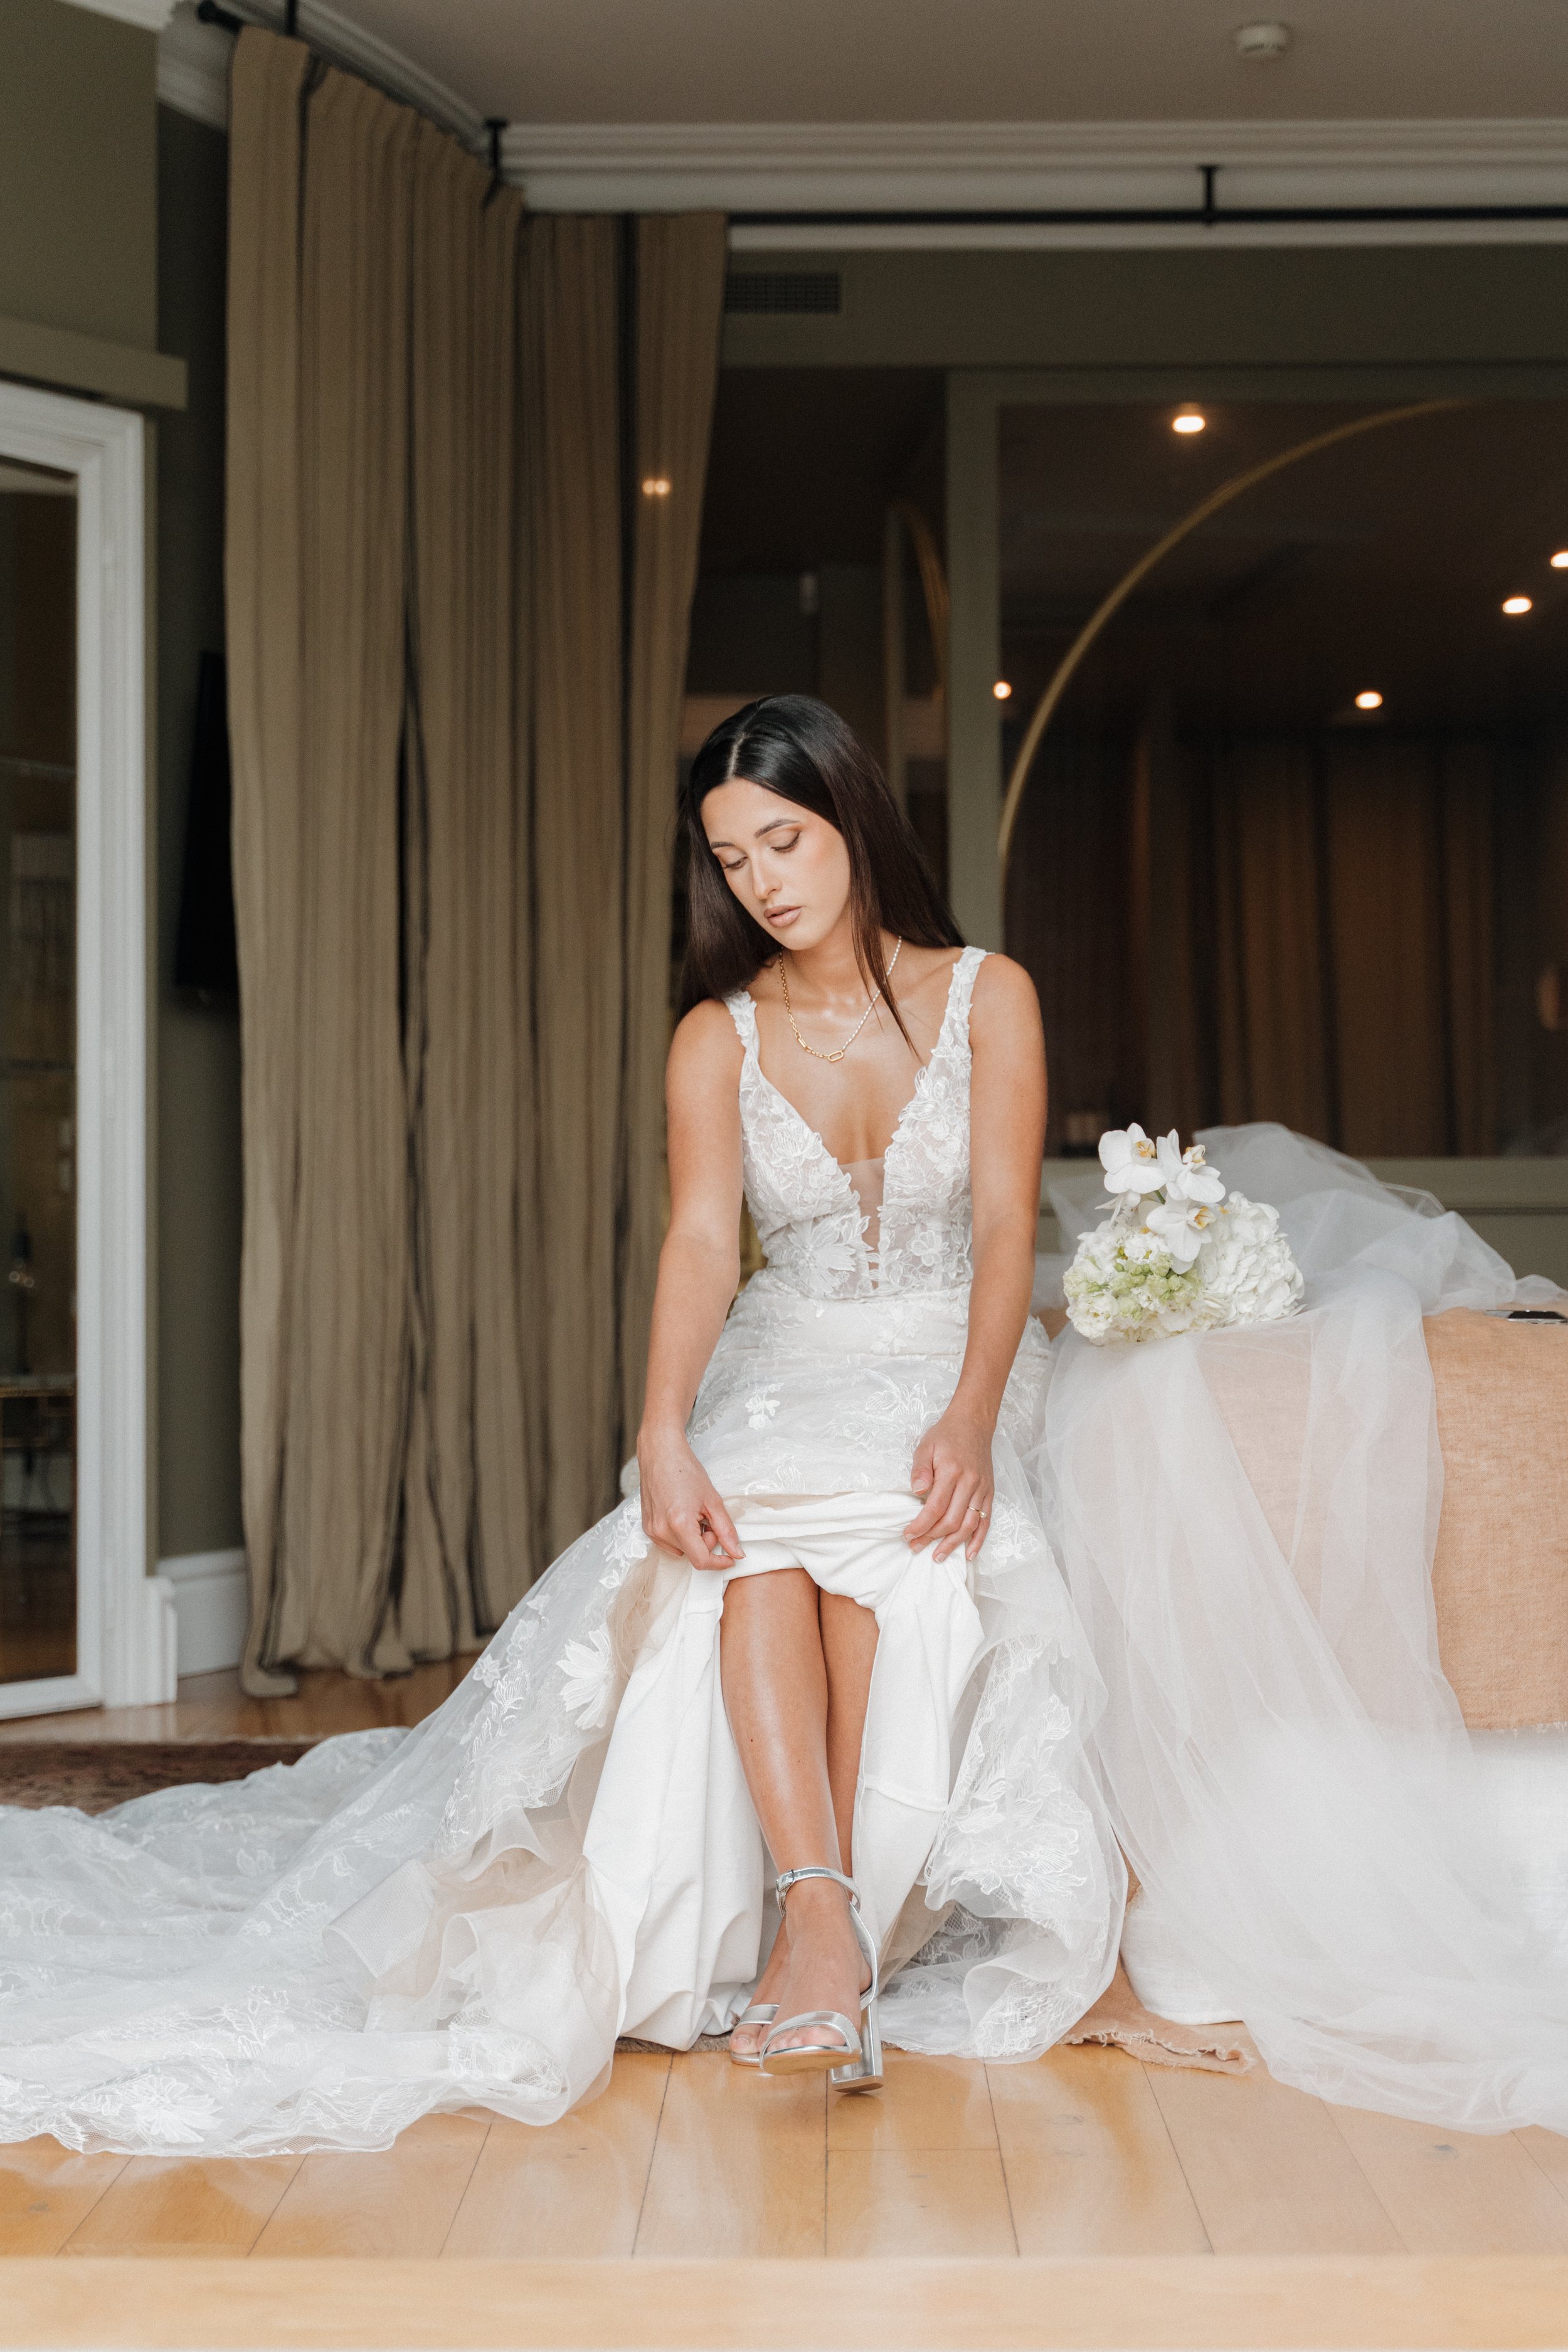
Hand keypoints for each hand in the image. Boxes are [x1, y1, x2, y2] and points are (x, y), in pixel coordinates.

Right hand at [636, 1427, 744, 1572]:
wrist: (660, 1453)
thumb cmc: (686, 1471)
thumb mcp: (713, 1500)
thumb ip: (726, 1530)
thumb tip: (737, 1552)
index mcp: (679, 1525)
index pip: (701, 1560)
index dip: (719, 1562)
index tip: (730, 1558)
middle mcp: (661, 1531)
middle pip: (692, 1554)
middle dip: (706, 1541)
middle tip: (707, 1519)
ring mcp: (651, 1530)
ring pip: (681, 1550)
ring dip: (693, 1540)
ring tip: (693, 1514)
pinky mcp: (647, 1527)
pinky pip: (669, 1543)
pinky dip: (680, 1535)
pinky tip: (681, 1515)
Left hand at [904, 1405, 994, 1562]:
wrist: (973, 1423)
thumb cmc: (946, 1435)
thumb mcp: (925, 1446)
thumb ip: (920, 1469)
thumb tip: (918, 1491)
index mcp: (952, 1471)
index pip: (935, 1507)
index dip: (921, 1525)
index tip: (908, 1535)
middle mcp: (970, 1483)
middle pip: (952, 1520)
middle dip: (932, 1538)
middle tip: (916, 1547)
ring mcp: (982, 1489)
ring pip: (970, 1524)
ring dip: (953, 1544)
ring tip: (938, 1556)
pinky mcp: (989, 1492)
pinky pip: (986, 1521)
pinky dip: (978, 1539)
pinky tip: (968, 1554)